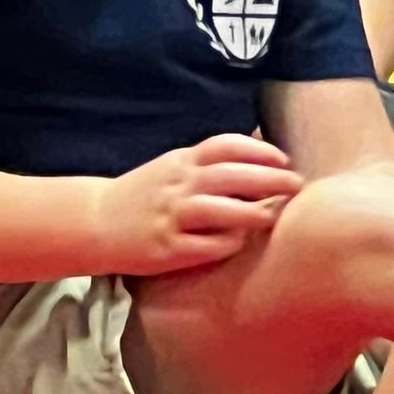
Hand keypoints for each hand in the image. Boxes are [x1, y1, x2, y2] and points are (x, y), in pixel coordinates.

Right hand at [98, 133, 303, 275]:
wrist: (96, 222)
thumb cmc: (143, 195)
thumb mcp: (172, 167)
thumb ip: (208, 161)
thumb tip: (257, 149)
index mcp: (181, 162)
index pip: (225, 146)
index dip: (259, 150)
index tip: (283, 160)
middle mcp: (178, 186)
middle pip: (232, 176)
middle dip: (270, 179)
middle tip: (296, 185)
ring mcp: (173, 217)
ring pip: (223, 211)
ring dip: (255, 213)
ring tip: (275, 215)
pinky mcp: (168, 247)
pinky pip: (208, 246)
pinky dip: (230, 242)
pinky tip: (240, 241)